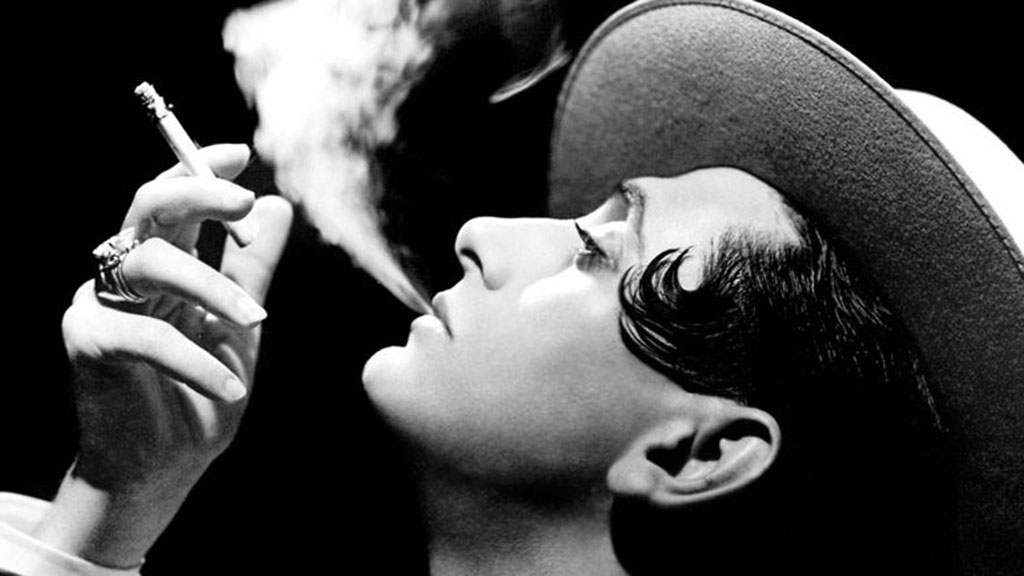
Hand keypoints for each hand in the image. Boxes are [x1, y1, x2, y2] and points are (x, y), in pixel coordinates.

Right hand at [33, 144, 292, 567]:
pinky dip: (197, 359)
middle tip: (243, 204)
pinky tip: (232, 385)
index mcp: (162, 261)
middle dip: (197, 194)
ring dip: (213, 288)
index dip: (200, 169)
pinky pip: (148, 336)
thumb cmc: (203, 390)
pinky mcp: (90, 344)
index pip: (173, 200)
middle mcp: (125, 273)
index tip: (242, 153)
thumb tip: (278, 205)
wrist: (167, 464)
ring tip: (256, 323)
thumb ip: (253, 268)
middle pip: (147, 207)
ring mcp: (101, 304)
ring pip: (152, 263)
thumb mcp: (240, 324)